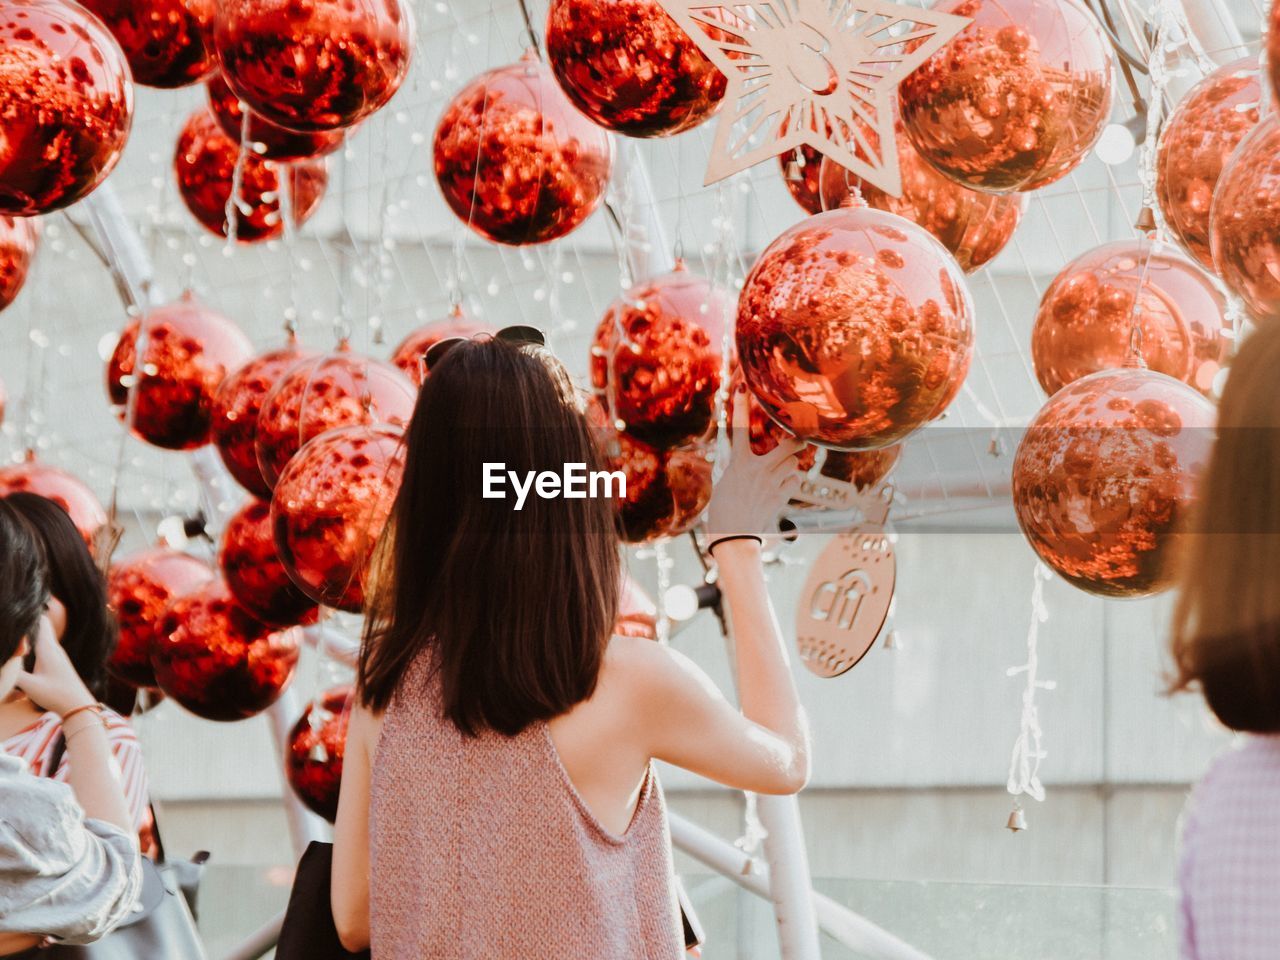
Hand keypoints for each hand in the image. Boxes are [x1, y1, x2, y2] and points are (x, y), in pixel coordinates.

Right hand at [14, 617, 94, 716]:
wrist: (78, 706)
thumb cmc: (56, 695)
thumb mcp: (30, 685)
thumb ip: (13, 673)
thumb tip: (1, 663)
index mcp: (48, 648)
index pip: (40, 621)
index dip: (29, 614)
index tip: (15, 612)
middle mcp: (54, 648)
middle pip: (40, 627)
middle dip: (27, 624)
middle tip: (11, 622)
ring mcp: (57, 655)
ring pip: (42, 638)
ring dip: (30, 636)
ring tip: (16, 636)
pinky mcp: (56, 663)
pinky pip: (43, 648)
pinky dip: (34, 646)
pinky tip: (26, 651)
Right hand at [705, 383, 803, 537]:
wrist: (733, 537)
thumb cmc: (722, 512)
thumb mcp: (724, 484)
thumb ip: (733, 467)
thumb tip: (737, 457)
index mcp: (739, 464)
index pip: (737, 429)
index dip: (739, 407)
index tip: (742, 388)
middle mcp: (758, 470)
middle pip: (790, 445)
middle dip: (797, 440)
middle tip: (796, 439)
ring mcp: (772, 483)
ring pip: (794, 464)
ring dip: (791, 465)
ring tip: (782, 471)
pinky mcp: (780, 497)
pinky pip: (794, 482)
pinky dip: (791, 483)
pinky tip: (782, 488)